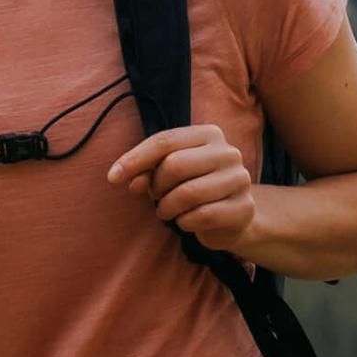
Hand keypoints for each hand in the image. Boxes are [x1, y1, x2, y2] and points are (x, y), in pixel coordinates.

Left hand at [111, 124, 257, 251]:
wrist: (231, 217)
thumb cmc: (193, 187)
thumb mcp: (167, 173)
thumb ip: (145, 170)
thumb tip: (125, 178)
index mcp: (209, 134)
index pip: (165, 141)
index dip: (135, 159)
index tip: (112, 178)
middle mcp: (228, 153)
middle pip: (175, 165)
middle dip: (156, 186)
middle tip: (156, 198)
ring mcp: (239, 180)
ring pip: (188, 193)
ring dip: (167, 207)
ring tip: (167, 211)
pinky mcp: (244, 208)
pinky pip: (202, 215)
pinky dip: (184, 222)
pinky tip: (185, 221)